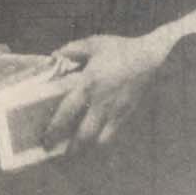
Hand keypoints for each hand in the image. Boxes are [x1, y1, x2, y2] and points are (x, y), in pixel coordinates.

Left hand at [43, 33, 163, 151]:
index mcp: (88, 84)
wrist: (151, 58)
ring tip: (72, 150)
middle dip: (68, 147)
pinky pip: (112, 135)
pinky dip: (100, 142)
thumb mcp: (93, 44)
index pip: (67, 111)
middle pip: (83, 134)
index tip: (44, 137)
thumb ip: (71, 50)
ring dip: (84, 147)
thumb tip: (54, 56)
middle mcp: (100, 102)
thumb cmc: (121, 49)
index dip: (54, 127)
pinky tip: (92, 142)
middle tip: (54, 150)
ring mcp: (115, 111)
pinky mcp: (126, 115)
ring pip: (98, 140)